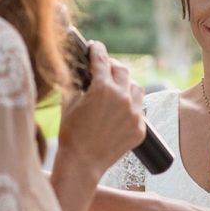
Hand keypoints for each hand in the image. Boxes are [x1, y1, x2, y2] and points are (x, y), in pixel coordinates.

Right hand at [59, 42, 145, 178]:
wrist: (82, 163)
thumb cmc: (71, 133)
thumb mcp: (69, 102)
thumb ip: (77, 83)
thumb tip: (79, 70)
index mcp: (102, 88)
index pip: (101, 59)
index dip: (97, 50)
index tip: (95, 46)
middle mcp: (122, 98)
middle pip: (122, 70)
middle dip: (112, 67)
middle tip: (104, 68)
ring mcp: (134, 114)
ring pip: (136, 88)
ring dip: (126, 85)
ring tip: (115, 90)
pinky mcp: (140, 128)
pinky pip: (138, 110)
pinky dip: (129, 107)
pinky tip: (119, 111)